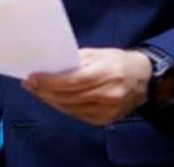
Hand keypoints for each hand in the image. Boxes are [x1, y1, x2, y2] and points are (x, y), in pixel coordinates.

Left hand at [23, 48, 150, 125]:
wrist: (144, 79)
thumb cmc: (118, 62)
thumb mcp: (100, 53)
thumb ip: (77, 60)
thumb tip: (52, 66)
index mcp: (108, 73)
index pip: (74, 81)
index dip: (50, 81)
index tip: (33, 78)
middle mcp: (109, 94)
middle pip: (69, 96)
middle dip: (45, 91)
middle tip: (29, 84)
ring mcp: (108, 110)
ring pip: (71, 108)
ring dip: (51, 100)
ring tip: (37, 91)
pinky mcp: (105, 120)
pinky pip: (77, 115)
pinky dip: (63, 107)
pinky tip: (53, 99)